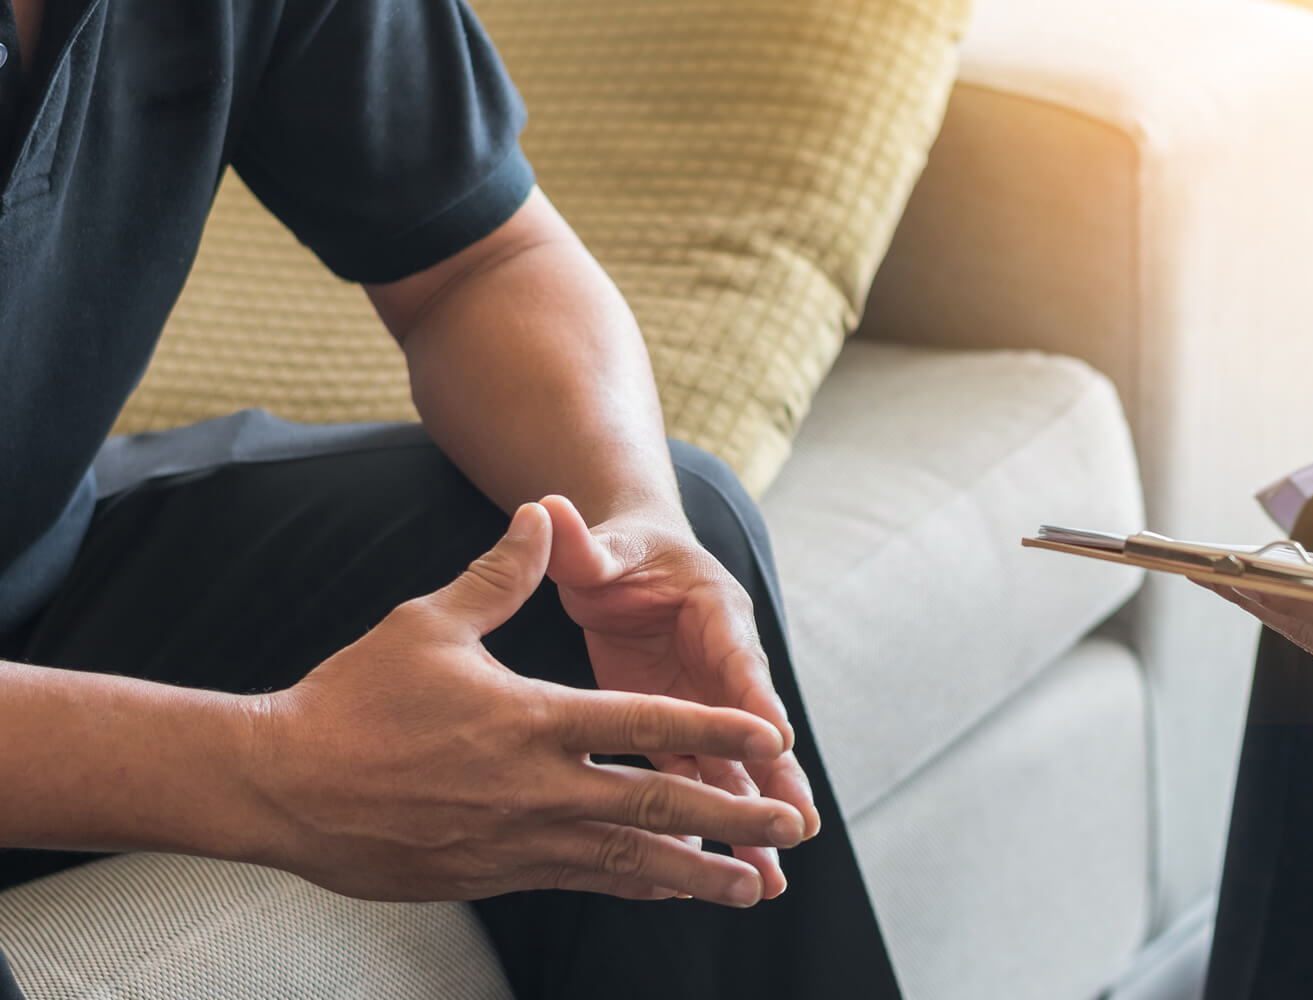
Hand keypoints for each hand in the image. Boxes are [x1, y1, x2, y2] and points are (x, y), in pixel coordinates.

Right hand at [245, 503, 804, 905]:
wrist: (280, 785)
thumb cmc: (352, 699)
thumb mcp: (431, 623)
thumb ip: (501, 574)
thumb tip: (540, 514)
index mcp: (535, 721)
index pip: (649, 725)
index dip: (718, 732)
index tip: (774, 742)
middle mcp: (539, 788)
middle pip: (659, 805)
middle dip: (734, 817)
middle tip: (791, 827)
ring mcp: (519, 840)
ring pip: (631, 861)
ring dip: (699, 874)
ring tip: (754, 886)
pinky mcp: (494, 873)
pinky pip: (585, 881)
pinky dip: (637, 886)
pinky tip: (670, 890)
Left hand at [539, 495, 812, 900]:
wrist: (625, 561)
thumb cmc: (617, 549)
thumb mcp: (603, 546)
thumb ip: (582, 542)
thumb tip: (550, 509)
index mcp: (714, 612)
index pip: (739, 659)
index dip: (755, 699)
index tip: (776, 741)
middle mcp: (723, 662)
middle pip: (754, 727)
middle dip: (776, 780)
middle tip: (798, 827)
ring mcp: (704, 702)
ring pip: (735, 768)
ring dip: (752, 819)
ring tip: (773, 878)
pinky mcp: (678, 730)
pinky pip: (702, 781)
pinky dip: (715, 823)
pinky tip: (726, 870)